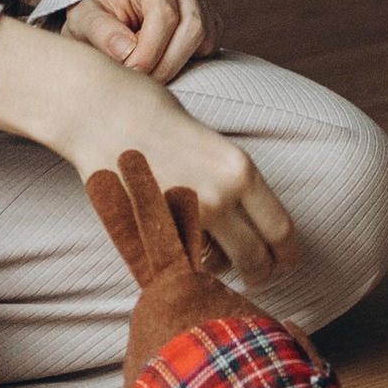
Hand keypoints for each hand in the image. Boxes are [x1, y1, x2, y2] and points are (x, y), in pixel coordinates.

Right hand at [0, 16, 295, 286]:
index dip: (286, 256)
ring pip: (216, 269)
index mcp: (241, 171)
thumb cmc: (154, 115)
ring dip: (218, 271)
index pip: (281, 231)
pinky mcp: (149, 231)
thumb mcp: (214, 146)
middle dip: (259, 275)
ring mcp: (181, 218)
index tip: (282, 263)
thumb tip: (251, 221)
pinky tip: (178, 255)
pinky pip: (178, 265)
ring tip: (212, 261)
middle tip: (255, 277)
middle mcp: (218, 197)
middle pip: (256, 260)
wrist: (100, 110)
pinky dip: (183, 267)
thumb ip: (234, 184)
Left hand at [58, 0, 220, 82]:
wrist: (107, 20)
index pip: (164, 12)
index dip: (150, 49)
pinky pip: (211, 47)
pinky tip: (161, 67)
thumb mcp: (83, 21)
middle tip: (139, 81)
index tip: (130, 71)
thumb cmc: (96, 18)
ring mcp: (199, 3)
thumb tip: (126, 50)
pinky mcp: (209, 24)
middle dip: (165, 62)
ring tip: (147, 77)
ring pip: (204, 38)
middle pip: (191, 27)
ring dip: (176, 65)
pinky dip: (189, 63)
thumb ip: (100, 31)